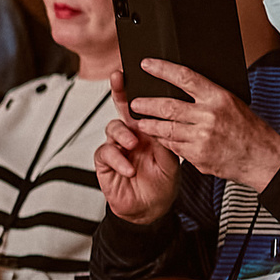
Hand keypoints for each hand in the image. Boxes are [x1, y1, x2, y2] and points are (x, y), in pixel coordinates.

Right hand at [95, 69, 183, 224]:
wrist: (152, 209)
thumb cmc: (163, 183)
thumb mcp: (173, 159)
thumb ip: (168, 138)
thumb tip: (170, 118)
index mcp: (150, 129)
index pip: (144, 104)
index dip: (139, 87)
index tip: (140, 70)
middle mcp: (132, 134)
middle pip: (122, 106)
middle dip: (120, 91)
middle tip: (119, 79)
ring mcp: (118, 147)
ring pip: (112, 127)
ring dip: (122, 133)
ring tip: (133, 144)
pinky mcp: (106, 162)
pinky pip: (106, 153)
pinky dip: (117, 159)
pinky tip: (129, 168)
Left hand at [126, 60, 279, 190]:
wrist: (262, 158)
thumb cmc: (249, 129)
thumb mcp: (232, 103)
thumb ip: (208, 97)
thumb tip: (182, 86)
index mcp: (218, 98)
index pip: (184, 77)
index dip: (162, 69)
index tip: (146, 65)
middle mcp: (209, 116)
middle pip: (167, 106)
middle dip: (146, 104)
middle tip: (134, 103)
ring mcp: (202, 138)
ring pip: (165, 128)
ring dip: (149, 125)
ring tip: (140, 121)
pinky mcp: (198, 156)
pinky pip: (173, 146)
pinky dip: (163, 141)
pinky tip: (158, 137)